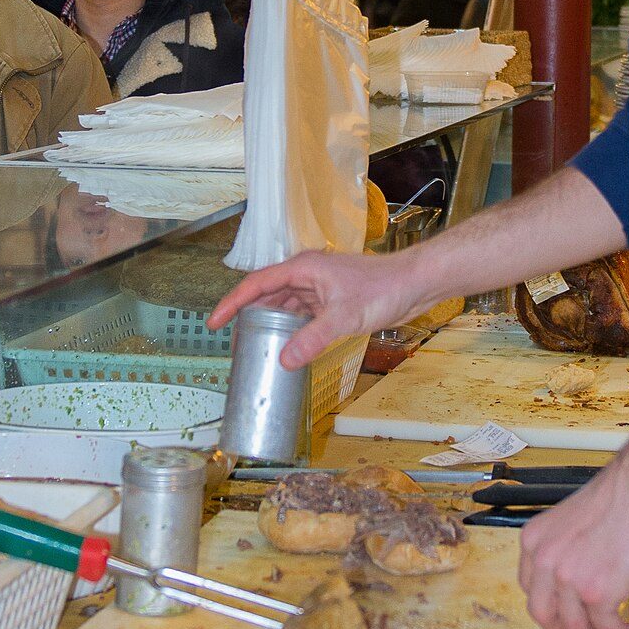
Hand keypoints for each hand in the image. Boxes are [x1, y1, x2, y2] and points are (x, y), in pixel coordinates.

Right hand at [208, 249, 415, 369]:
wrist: (414, 284)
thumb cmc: (382, 289)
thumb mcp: (343, 317)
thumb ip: (312, 339)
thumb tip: (284, 361)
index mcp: (303, 268)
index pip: (256, 284)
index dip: (232, 303)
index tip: (214, 322)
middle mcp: (307, 274)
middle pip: (267, 294)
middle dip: (247, 316)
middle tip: (232, 342)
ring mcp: (319, 287)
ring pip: (284, 305)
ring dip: (270, 324)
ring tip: (254, 347)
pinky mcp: (331, 299)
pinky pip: (302, 314)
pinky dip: (291, 328)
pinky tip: (287, 345)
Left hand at [518, 457, 628, 628]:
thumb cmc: (617, 499)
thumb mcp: (571, 522)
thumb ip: (565, 551)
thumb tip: (580, 580)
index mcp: (534, 542)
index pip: (530, 588)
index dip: (547, 609)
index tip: (559, 619)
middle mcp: (545, 562)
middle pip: (544, 614)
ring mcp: (569, 580)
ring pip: (576, 625)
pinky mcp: (597, 594)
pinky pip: (605, 626)